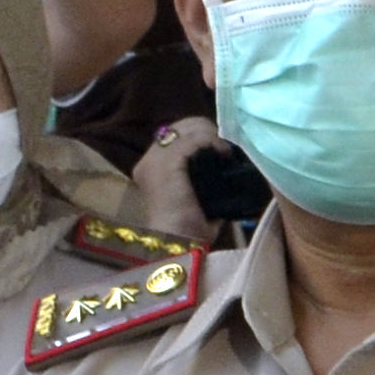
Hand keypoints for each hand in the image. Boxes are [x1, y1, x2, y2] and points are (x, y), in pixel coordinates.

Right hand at [130, 120, 221, 243]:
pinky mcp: (166, 164)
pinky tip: (225, 154)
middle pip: (181, 126)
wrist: (177, 247)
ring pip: (188, 128)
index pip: (175, 135)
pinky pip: (193, 140)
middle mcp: (147, 160)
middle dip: (207, 132)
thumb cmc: (188, 232)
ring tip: (227, 152)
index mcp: (150, 168)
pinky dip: (213, 142)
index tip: (221, 148)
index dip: (200, 136)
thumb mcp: (195, 198)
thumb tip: (227, 164)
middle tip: (225, 149)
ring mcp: (154, 160)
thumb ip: (203, 177)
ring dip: (212, 136)